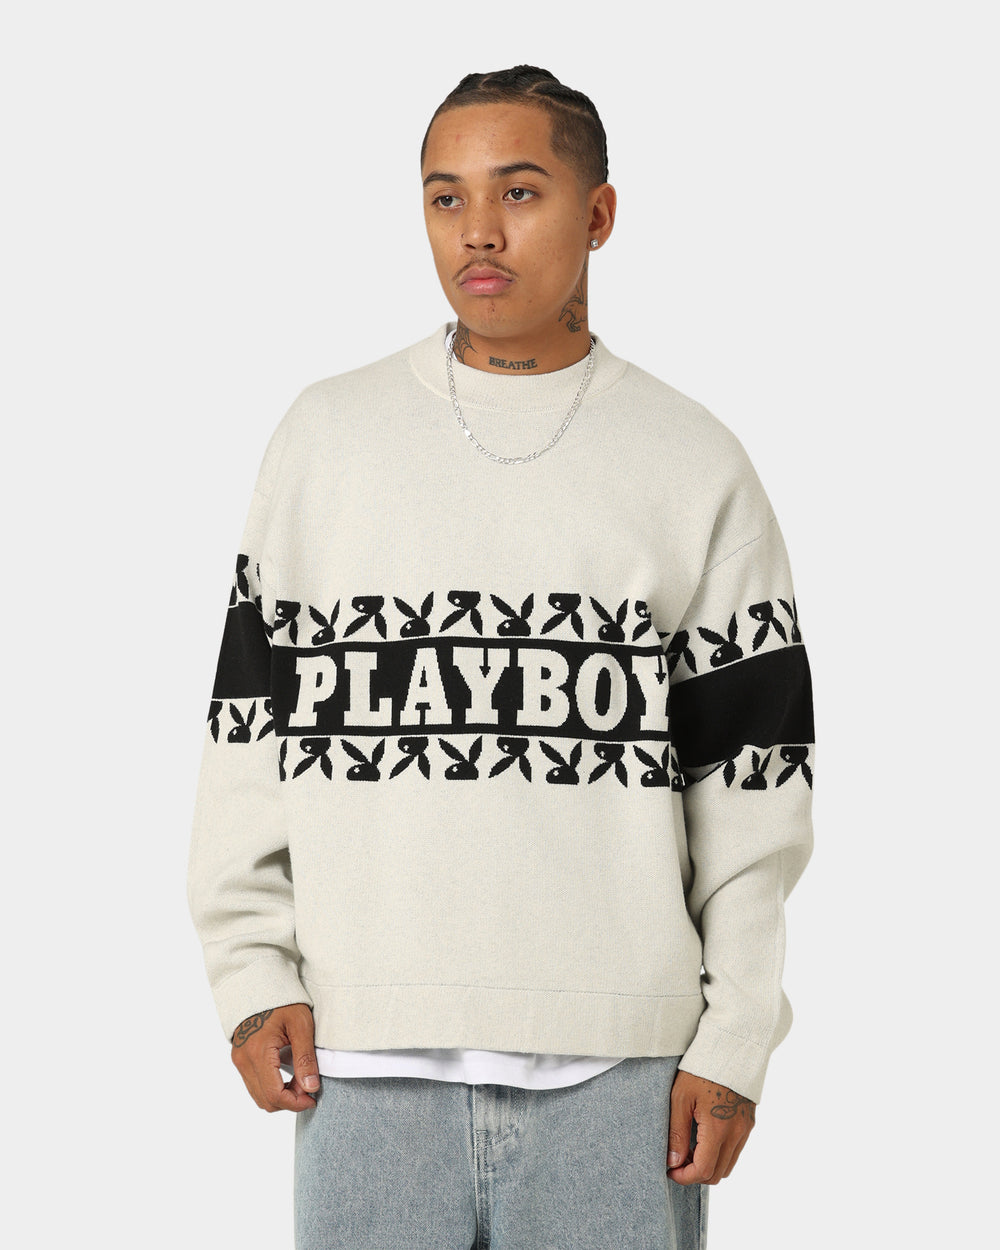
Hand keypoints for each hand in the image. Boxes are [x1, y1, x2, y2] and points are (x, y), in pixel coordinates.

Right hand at [230, 1002, 319, 1111]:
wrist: (261, 984)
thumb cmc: (283, 1000)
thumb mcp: (301, 1025)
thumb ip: (305, 1058)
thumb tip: (311, 1088)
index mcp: (258, 1052)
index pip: (274, 1095)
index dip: (295, 1103)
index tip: (313, 1098)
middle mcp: (244, 1060)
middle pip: (265, 1100)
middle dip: (289, 1101)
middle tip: (308, 1086)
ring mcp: (239, 1060)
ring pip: (258, 1096)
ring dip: (280, 1095)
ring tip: (299, 1079)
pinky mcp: (240, 1059)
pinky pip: (254, 1084)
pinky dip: (271, 1087)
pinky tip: (287, 1075)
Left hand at [666, 1069, 755, 1184]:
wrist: (729, 1048)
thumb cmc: (700, 1070)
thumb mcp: (680, 1098)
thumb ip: (677, 1132)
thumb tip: (673, 1162)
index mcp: (718, 1128)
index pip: (704, 1170)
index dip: (685, 1177)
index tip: (671, 1170)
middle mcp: (736, 1133)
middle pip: (717, 1174)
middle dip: (696, 1174)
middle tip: (678, 1160)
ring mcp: (745, 1129)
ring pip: (728, 1165)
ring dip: (709, 1165)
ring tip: (690, 1149)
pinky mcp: (748, 1123)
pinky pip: (736, 1150)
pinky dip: (720, 1154)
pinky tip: (704, 1138)